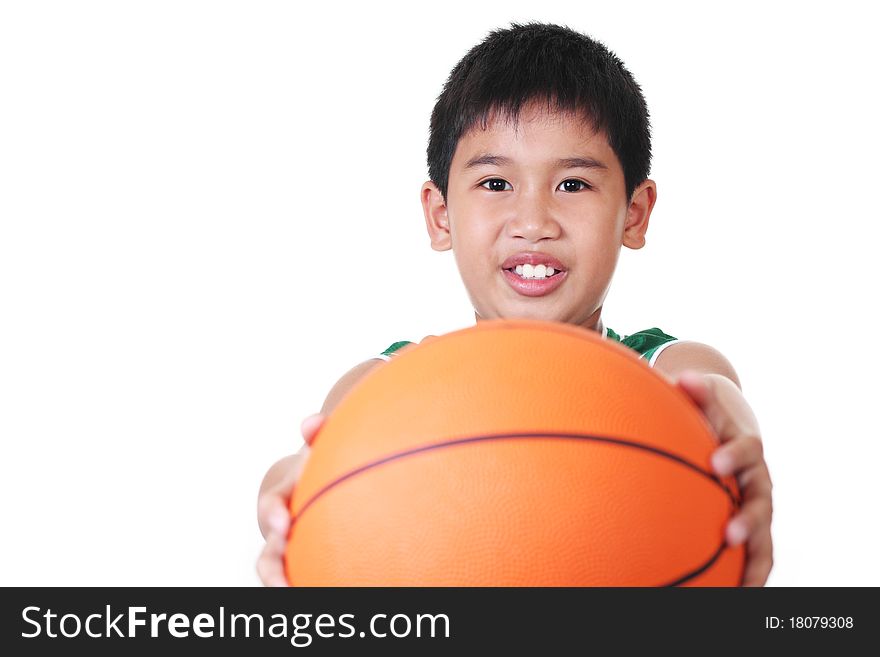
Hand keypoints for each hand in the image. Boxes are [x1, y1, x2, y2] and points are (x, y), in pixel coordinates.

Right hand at [256, 413, 324, 585]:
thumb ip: (316, 433)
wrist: (311, 485)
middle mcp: (280, 532)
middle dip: (273, 569)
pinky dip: (307, 586)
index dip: (274, 515)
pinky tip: (340, 592)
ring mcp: (289, 553)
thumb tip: (312, 421)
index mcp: (283, 499)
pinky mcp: (302, 565)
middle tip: (285, 583)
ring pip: (279, 576)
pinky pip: (303, 580)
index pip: (272, 506)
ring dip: (283, 588)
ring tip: (299, 598)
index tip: (285, 523)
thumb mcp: (317, 447)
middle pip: (268, 555)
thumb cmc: (318, 464)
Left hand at [673, 370, 773, 586]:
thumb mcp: (701, 398)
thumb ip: (693, 390)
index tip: (716, 462)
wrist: (730, 425)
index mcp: (746, 446)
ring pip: (765, 534)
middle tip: (729, 533)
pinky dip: (751, 574)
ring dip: (755, 557)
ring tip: (745, 585)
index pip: (748, 448)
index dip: (735, 454)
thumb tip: (683, 378)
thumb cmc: (707, 413)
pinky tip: (738, 596)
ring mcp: (757, 504)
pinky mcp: (752, 525)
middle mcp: (758, 478)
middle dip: (748, 518)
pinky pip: (756, 553)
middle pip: (761, 499)